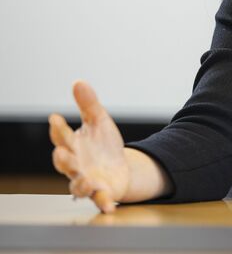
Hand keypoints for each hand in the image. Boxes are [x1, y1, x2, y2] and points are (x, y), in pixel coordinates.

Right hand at [48, 81, 129, 213]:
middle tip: (61, 153)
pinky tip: (109, 205)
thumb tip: (78, 81)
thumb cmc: (103, 145)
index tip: (56, 118)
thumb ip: (88, 104)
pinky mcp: (101, 192)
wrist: (119, 168)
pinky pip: (100, 199)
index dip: (58, 129)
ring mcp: (87, 181)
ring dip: (80, 184)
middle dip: (62, 159)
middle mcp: (76, 165)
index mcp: (73, 146)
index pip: (62, 138)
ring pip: (78, 185)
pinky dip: (103, 202)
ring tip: (86, 180)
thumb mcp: (99, 121)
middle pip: (65, 164)